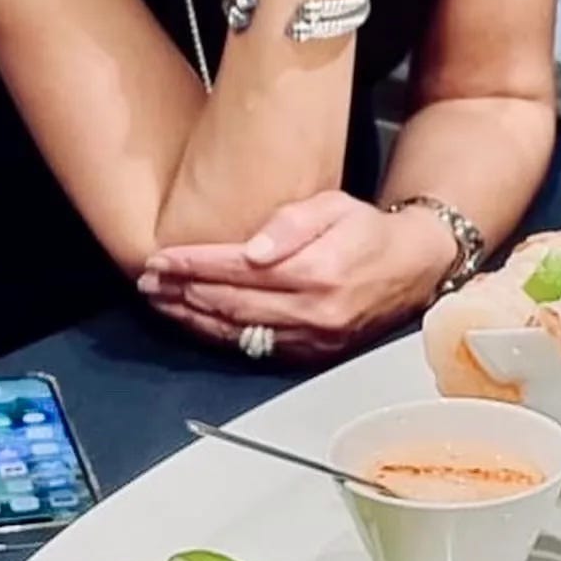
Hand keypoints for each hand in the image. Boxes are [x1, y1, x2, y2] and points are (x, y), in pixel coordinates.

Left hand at [138, 191, 455, 362]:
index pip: (237, 270)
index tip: (160, 258)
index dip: (193, 264)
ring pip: (235, 332)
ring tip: (160, 301)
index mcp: (317, 272)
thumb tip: (252, 251)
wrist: (412, 267)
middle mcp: (312, 312)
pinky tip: (197, 321)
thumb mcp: (335, 207)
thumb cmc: (370, 233)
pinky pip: (253, 348)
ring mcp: (311, 338)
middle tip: (148, 280)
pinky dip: (219, 335)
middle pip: (229, 304)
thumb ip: (291, 223)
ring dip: (191, 317)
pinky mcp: (311, 353)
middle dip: (181, 291)